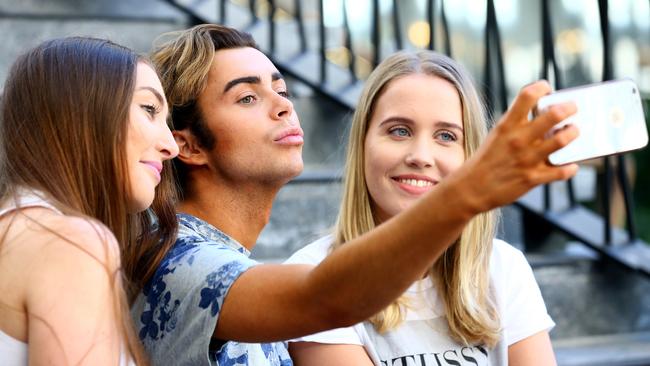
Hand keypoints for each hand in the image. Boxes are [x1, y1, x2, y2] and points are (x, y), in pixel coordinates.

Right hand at [459, 80, 578, 213]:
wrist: (472, 187)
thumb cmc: (488, 159)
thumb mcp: (497, 135)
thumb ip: (517, 124)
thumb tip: (544, 114)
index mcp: (507, 125)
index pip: (528, 96)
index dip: (542, 87)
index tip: (548, 89)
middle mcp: (518, 140)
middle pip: (553, 115)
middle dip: (569, 108)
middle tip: (572, 108)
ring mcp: (527, 159)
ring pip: (562, 140)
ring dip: (573, 133)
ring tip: (573, 132)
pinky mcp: (533, 178)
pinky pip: (562, 171)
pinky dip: (570, 167)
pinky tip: (570, 165)